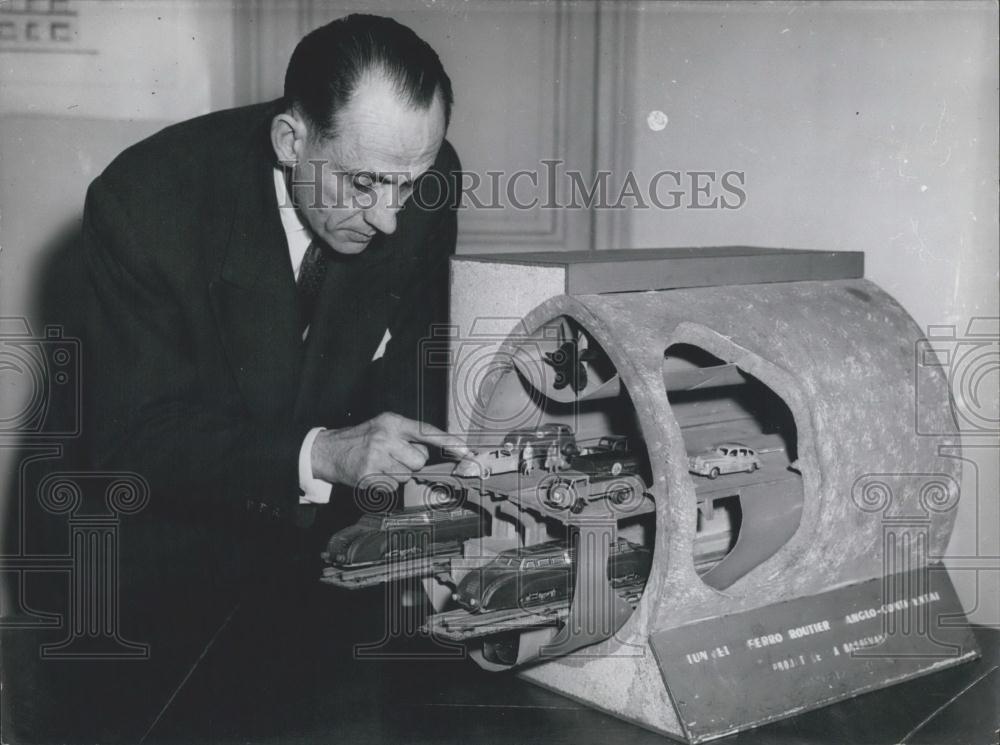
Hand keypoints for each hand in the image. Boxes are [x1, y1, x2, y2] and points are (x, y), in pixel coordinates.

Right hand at [310, 412, 467, 488]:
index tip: (466, 451)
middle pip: (419, 461)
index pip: (426, 431)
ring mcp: (376, 457)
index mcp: (392, 422)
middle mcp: (385, 437)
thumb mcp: (384, 426)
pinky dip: (385, 484)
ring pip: (406, 476)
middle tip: (394, 457)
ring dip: (397, 474)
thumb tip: (435, 451)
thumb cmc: (362, 439)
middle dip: (411, 463)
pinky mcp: (368, 476)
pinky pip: (392, 487)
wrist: (329, 451)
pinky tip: (373, 474)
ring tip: (380, 465)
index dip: (448, 442)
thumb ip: (408, 435)